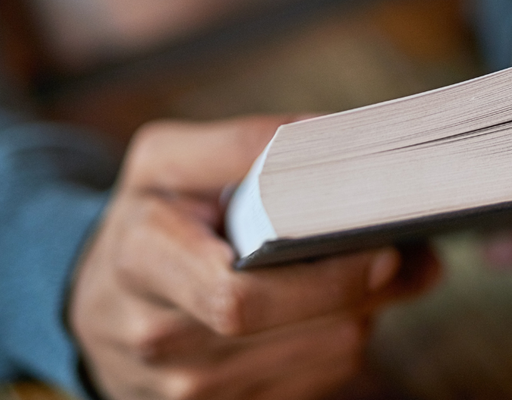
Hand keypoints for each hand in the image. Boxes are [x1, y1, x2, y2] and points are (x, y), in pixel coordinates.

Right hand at [69, 116, 436, 399]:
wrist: (97, 304)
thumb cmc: (146, 219)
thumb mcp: (163, 161)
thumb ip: (239, 144)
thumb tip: (328, 138)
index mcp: (141, 261)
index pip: (238, 297)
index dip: (322, 280)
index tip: (384, 245)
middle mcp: (159, 338)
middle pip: (294, 328)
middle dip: (363, 289)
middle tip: (414, 251)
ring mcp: (189, 392)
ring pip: (322, 357)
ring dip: (362, 310)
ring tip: (383, 265)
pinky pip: (317, 380)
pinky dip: (341, 338)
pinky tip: (342, 303)